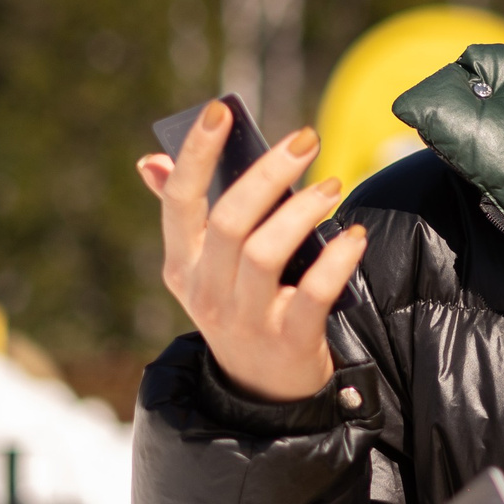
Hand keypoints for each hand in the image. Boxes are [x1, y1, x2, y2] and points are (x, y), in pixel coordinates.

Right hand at [135, 101, 368, 402]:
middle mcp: (206, 291)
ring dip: (302, 211)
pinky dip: (337, 260)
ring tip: (333, 185)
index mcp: (181, 265)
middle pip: (230, 221)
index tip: (220, 110)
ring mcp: (245, 319)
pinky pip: (312, 293)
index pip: (179, 202)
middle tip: (306, 139)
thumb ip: (185, 215)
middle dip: (268, 173)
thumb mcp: (204, 269)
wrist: (264, 393)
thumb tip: (149, 160)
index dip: (196, 154)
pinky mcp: (288, 341)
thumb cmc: (241, 308)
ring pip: (265, 253)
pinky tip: (354, 236)